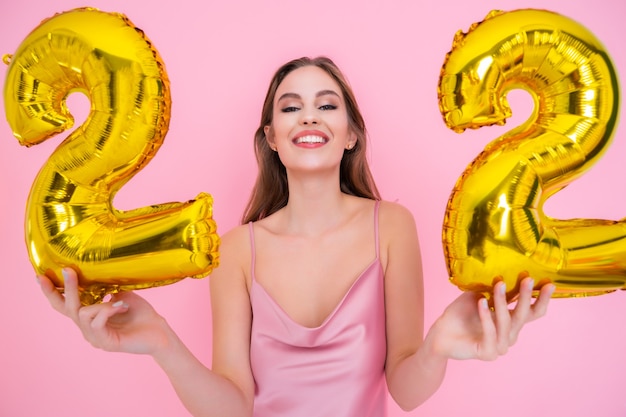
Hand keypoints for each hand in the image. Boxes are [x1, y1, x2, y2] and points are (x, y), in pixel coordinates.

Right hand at [39, 268, 170, 354]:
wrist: (160, 332)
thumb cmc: (142, 314)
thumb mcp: (122, 295)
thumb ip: (106, 287)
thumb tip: (96, 270)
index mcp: (89, 317)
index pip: (64, 305)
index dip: (51, 292)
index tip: (41, 275)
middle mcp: (87, 329)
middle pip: (66, 308)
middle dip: (66, 288)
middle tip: (67, 269)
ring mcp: (95, 338)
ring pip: (82, 314)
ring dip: (100, 303)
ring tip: (119, 301)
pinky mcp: (105, 343)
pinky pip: (97, 322)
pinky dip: (108, 310)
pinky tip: (122, 307)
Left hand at [428, 277, 554, 360]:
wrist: (441, 332)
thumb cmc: (461, 313)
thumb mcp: (481, 296)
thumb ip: (498, 290)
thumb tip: (512, 272)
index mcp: (512, 322)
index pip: (534, 312)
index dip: (542, 299)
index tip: (549, 283)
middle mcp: (510, 335)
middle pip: (523, 315)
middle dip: (526, 296)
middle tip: (528, 279)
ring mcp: (501, 346)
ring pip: (506, 322)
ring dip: (502, 302)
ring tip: (499, 283)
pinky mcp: (488, 353)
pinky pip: (490, 332)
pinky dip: (486, 316)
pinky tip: (481, 301)